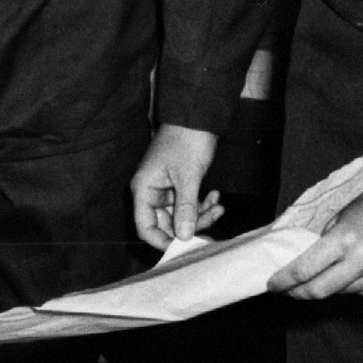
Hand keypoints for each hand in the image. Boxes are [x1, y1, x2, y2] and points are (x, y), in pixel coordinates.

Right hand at [130, 122, 222, 249]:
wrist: (198, 115)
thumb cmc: (186, 141)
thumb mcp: (188, 177)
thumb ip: (186, 209)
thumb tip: (184, 237)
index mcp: (144, 189)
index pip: (145, 226)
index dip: (162, 241)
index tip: (184, 247)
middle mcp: (152, 191)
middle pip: (166, 223)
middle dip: (190, 225)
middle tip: (212, 220)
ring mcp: (166, 189)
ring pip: (181, 215)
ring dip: (200, 215)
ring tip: (218, 206)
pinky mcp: (179, 185)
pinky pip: (189, 204)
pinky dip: (202, 204)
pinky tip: (215, 197)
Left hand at [270, 184, 362, 299]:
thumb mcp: (342, 215)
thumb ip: (324, 242)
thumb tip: (305, 265)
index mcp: (345, 239)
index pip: (304, 270)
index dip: (284, 281)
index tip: (273, 284)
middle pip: (319, 291)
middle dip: (298, 292)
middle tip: (288, 290)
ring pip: (341, 293)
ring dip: (328, 287)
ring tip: (323, 276)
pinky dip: (353, 285)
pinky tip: (354, 272)